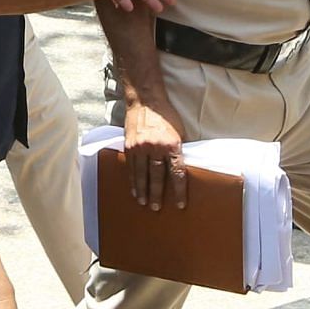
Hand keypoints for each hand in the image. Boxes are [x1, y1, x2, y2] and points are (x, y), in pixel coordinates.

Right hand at [122, 96, 186, 210]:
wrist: (145, 100)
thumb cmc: (166, 116)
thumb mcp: (179, 132)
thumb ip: (177, 150)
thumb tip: (179, 170)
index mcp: (172, 144)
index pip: (176, 172)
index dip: (179, 190)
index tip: (180, 204)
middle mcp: (155, 147)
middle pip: (156, 176)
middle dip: (156, 194)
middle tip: (156, 208)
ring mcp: (140, 147)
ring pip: (141, 174)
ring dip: (142, 190)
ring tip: (143, 202)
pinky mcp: (129, 145)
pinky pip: (131, 166)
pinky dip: (132, 179)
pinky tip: (134, 189)